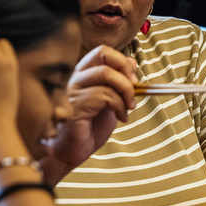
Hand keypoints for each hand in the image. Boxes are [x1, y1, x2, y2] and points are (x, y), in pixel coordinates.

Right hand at [40, 45, 137, 183]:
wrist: (71, 153)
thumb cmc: (88, 129)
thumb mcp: (111, 103)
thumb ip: (119, 84)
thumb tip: (132, 63)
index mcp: (84, 74)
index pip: (103, 51)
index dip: (123, 61)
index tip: (134, 80)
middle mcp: (75, 77)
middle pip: (103, 53)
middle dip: (125, 69)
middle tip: (134, 89)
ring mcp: (73, 89)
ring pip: (106, 74)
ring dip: (125, 92)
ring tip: (128, 108)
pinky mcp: (75, 105)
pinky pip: (104, 95)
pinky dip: (119, 106)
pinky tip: (120, 118)